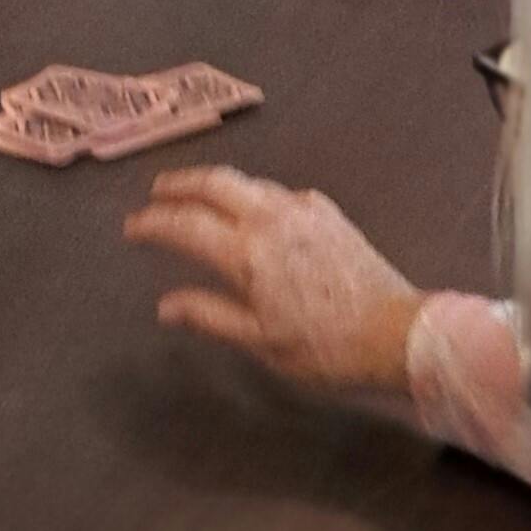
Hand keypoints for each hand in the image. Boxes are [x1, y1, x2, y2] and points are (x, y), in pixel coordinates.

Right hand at [124, 167, 421, 398]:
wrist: (398, 333)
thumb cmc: (325, 348)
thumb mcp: (260, 343)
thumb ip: (210, 316)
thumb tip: (166, 305)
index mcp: (248, 253)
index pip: (185, 225)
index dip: (153, 222)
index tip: (132, 227)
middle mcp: (271, 218)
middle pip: (214, 182)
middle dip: (179, 183)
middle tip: (157, 192)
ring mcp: (302, 209)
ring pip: (247, 183)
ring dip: (215, 185)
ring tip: (198, 197)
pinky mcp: (327, 211)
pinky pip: (277, 193)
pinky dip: (251, 195)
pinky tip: (253, 211)